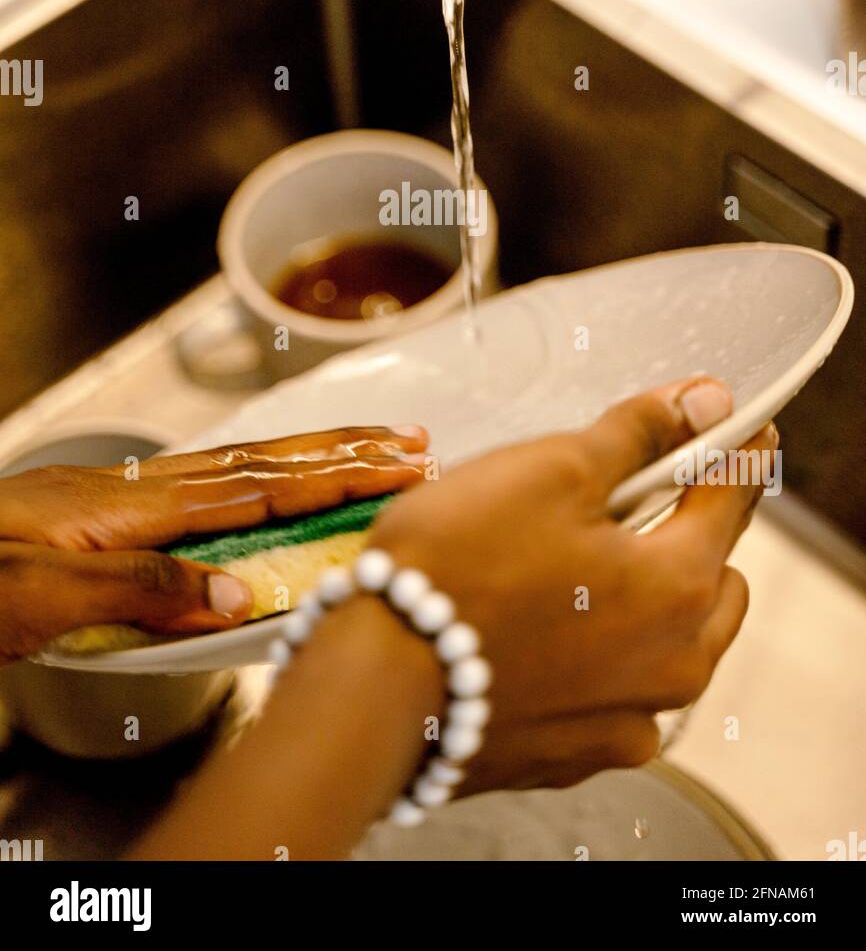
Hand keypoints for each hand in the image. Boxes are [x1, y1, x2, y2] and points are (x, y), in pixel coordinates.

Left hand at [0, 425, 426, 663]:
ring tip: (364, 451)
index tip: (399, 467)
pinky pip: (204, 488)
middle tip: (411, 442)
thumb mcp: (38, 597)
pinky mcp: (104, 514)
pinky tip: (266, 485)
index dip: (333, 477)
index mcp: (129, 506)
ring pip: (235, 467)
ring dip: (307, 458)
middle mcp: (134, 491)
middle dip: (341, 453)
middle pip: (258, 463)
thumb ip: (140, 590)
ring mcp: (120, 497)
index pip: (255, 487)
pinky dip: (256, 479)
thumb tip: (239, 591)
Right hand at [370, 378, 771, 793]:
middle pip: (713, 580)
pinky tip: (542, 629)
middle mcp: (670, 668)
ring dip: (646, 603)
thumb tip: (703, 403)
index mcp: (677, 588)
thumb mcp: (550, 469)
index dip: (733, 452)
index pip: (732, 499)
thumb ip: (638, 435)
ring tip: (573, 568)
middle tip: (630, 499)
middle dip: (687, 534)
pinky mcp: (574, 754)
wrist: (373, 685)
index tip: (736, 428)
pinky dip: (599, 658)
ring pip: (671, 645)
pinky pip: (616, 694)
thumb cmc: (455, 569)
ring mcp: (623, 722)